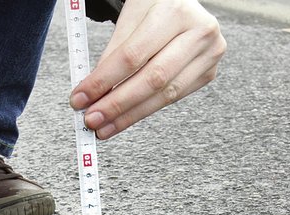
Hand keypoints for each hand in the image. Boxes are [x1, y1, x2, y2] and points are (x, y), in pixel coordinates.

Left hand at [70, 0, 225, 139]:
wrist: (181, 2)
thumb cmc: (154, 5)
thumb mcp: (130, 15)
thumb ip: (114, 53)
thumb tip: (94, 92)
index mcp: (176, 11)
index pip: (133, 55)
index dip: (104, 80)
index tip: (81, 98)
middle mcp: (199, 32)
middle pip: (152, 79)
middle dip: (118, 104)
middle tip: (92, 119)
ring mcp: (209, 54)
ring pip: (165, 94)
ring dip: (130, 115)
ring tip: (105, 126)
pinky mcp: (208, 72)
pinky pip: (172, 98)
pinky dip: (146, 109)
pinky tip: (126, 118)